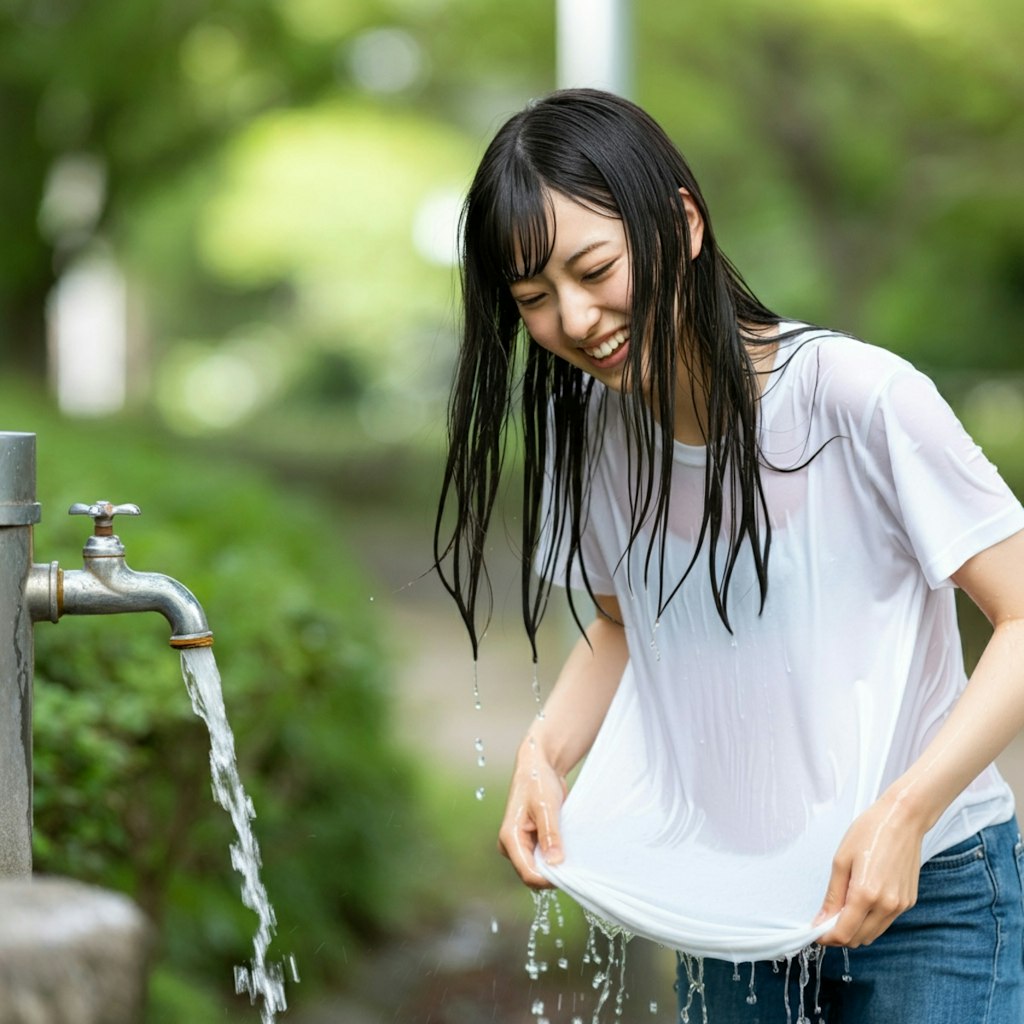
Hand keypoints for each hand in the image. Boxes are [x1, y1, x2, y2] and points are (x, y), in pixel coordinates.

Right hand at [497, 739, 568, 888]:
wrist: (539, 766)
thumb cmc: (537, 781)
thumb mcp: (546, 806)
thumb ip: (550, 835)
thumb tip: (554, 862)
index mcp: (510, 837)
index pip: (528, 873)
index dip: (549, 878)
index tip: (570, 872)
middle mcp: (512, 845)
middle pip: (534, 874)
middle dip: (553, 872)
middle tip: (575, 862)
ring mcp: (522, 845)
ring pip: (540, 869)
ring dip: (556, 864)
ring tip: (571, 850)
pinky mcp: (531, 843)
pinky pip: (544, 859)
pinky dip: (557, 857)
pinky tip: (568, 846)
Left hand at [814, 795, 925, 947]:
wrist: (903, 820)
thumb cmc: (869, 832)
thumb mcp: (841, 860)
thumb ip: (833, 895)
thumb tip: (822, 921)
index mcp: (866, 894)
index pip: (844, 933)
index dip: (826, 937)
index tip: (815, 931)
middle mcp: (887, 905)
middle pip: (859, 939)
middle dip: (839, 935)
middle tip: (825, 919)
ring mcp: (900, 906)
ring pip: (873, 933)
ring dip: (855, 929)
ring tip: (841, 909)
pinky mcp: (908, 902)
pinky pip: (885, 921)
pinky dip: (870, 920)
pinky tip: (860, 901)